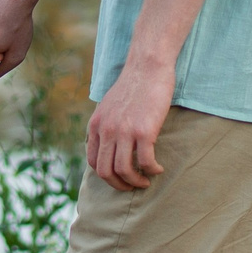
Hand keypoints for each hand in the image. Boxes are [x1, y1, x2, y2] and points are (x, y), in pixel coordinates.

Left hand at [85, 61, 175, 190]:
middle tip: (132, 186)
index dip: (106, 176)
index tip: (120, 178)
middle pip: (105, 172)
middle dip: (119, 185)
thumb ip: (106, 125)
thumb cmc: (133, 85)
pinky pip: (145, 161)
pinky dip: (152, 170)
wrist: (147, 67)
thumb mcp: (109, 106)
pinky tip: (158, 168)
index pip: (93, 162)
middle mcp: (106, 130)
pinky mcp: (144, 130)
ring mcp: (124, 131)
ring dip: (135, 182)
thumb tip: (110, 145)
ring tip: (145, 181)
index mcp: (96, 125)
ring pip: (124, 170)